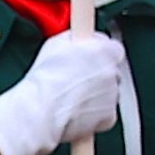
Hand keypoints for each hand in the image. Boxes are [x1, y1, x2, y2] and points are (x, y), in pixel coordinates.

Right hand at [0, 29, 124, 154]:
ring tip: (71, 99)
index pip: (112, 49)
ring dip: (95, 95)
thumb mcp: (57, 43)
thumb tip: (79, 37)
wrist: (41, 110)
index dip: (98, 55)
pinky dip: (94, 115)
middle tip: (76, 80)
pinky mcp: (108, 117)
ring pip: (108, 94)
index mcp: (105, 51)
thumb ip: (76, 38)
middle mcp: (113, 72)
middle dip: (97, 75)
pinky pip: (105, 114)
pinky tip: (75, 112)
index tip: (89, 58)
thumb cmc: (45, 79)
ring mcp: (113, 95)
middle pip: (111, 72)